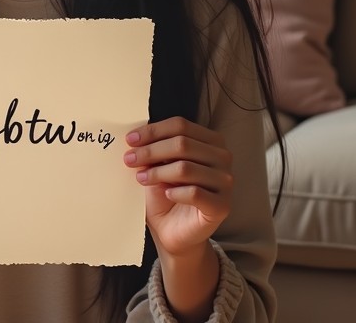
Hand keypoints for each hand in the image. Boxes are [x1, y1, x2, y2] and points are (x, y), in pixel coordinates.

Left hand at [124, 116, 233, 258]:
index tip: (131, 139)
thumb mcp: (157, 165)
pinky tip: (166, 194)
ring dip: (157, 172)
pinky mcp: (222, 205)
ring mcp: (225, 182)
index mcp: (210, 141)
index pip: (181, 125)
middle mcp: (222, 158)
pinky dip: (175, 192)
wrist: (173, 230)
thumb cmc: (166, 194)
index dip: (153, 131)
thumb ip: (154, 148)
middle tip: (130, 159)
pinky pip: (194, 193)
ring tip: (142, 178)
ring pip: (185, 168)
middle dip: (151, 151)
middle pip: (182, 144)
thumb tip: (136, 135)